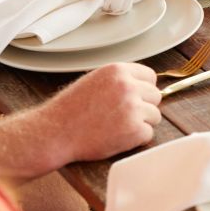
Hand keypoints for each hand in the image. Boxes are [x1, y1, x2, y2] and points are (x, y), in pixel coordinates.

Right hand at [37, 63, 160, 162]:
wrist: (54, 133)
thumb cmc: (70, 110)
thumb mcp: (94, 81)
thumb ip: (119, 80)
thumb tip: (143, 85)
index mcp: (118, 71)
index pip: (150, 76)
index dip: (144, 90)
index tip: (135, 99)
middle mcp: (128, 86)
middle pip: (156, 96)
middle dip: (144, 107)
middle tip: (123, 116)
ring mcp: (133, 108)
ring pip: (155, 116)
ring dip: (141, 123)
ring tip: (117, 127)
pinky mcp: (134, 129)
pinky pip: (148, 134)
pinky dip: (136, 139)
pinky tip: (116, 137)